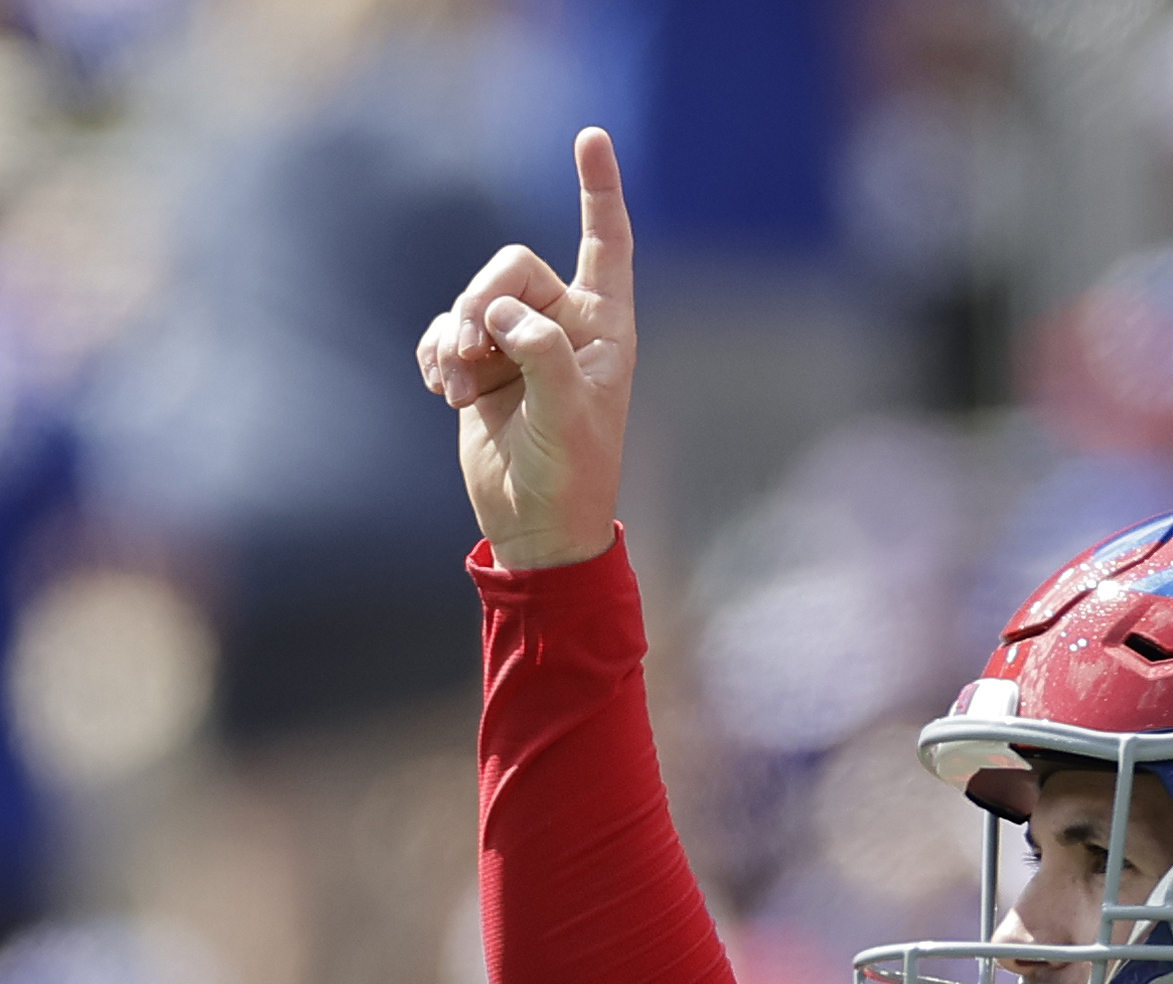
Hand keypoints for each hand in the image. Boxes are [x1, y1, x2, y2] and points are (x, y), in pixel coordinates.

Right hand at [415, 126, 634, 568]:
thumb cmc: (570, 475)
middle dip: (481, 303)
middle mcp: (562, 325)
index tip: (591, 136)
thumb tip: (496, 314)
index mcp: (604, 328)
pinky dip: (437, 354)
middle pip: (510, 267)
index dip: (598, 190)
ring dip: (456, 338)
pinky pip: (445, 329)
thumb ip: (541, 353)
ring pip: (473, 297)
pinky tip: (443, 391)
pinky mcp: (479, 365)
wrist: (534, 528)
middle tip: (470, 355)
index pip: (607, 244)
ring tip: (458, 388)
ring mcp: (518, 343)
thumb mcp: (567, 414)